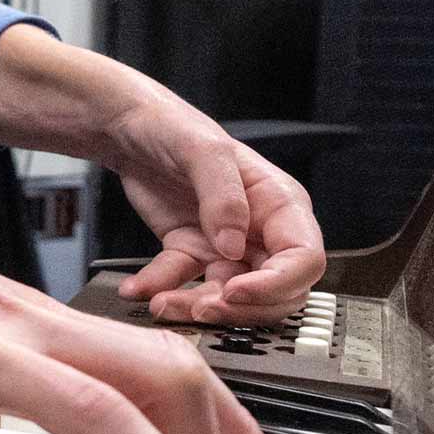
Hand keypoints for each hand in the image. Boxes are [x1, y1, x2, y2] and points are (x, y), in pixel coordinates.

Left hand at [108, 96, 325, 324]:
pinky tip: (136, 288)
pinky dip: (160, 290)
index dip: (277, 284)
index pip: (304, 259)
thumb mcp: (203, 149)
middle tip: (200, 308)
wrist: (128, 127)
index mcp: (280, 204)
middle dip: (239, 308)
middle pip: (273, 292)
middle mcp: (260, 230)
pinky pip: (182, 283)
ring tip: (161, 303)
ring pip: (228, 297)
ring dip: (196, 307)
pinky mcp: (191, 251)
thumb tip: (234, 244)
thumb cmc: (174, 125)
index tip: (237, 291)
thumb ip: (223, 195)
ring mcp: (225, 245)